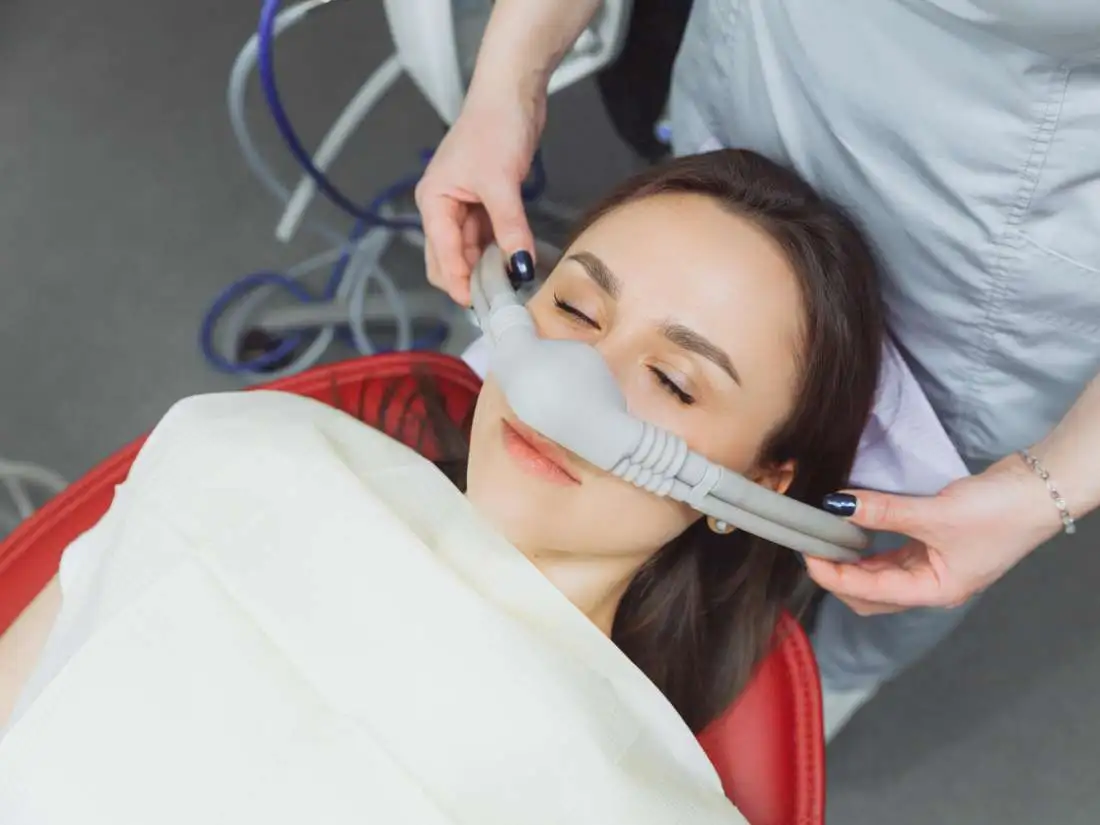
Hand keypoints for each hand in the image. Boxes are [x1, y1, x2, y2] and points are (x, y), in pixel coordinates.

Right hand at [414, 87, 544, 305]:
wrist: (512, 93)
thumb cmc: (495, 126)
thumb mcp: (502, 183)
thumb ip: (510, 227)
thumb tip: (520, 265)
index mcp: (433, 201)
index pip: (442, 255)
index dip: (459, 283)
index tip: (480, 306)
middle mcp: (442, 207)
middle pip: (449, 259)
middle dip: (470, 280)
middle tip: (497, 302)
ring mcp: (463, 205)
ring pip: (470, 250)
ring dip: (487, 268)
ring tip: (510, 287)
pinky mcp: (484, 201)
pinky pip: (487, 237)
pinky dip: (499, 251)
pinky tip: (515, 262)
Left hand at [804, 454, 1064, 614]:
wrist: (1039, 490)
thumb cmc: (998, 513)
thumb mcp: (934, 513)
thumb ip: (883, 510)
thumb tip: (837, 504)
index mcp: (933, 591)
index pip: (870, 594)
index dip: (834, 576)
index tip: (808, 552)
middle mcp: (930, 586)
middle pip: (871, 594)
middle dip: (838, 575)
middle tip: (812, 547)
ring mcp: (933, 566)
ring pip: (879, 573)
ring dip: (852, 560)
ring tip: (825, 537)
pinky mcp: (934, 545)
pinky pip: (892, 553)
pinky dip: (870, 544)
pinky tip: (853, 528)